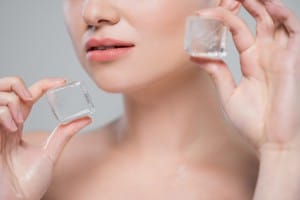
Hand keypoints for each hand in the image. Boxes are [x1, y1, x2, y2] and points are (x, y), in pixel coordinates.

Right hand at [0, 77, 91, 199]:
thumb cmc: (27, 183)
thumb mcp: (50, 153)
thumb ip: (64, 134)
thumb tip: (86, 118)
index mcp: (17, 125)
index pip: (29, 95)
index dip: (45, 83)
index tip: (64, 81)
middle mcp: (4, 123)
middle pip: (5, 86)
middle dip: (18, 84)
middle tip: (31, 96)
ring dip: (12, 103)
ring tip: (19, 124)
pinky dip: (3, 113)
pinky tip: (11, 128)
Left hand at [192, 0, 299, 152]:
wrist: (270, 141)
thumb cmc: (252, 121)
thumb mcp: (228, 93)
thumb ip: (216, 71)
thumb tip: (195, 55)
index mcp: (250, 60)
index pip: (236, 29)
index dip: (221, 19)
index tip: (200, 14)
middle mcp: (265, 53)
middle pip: (256, 18)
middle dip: (242, 2)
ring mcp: (279, 55)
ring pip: (274, 19)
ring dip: (261, 3)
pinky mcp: (292, 60)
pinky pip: (293, 31)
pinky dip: (283, 16)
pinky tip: (268, 6)